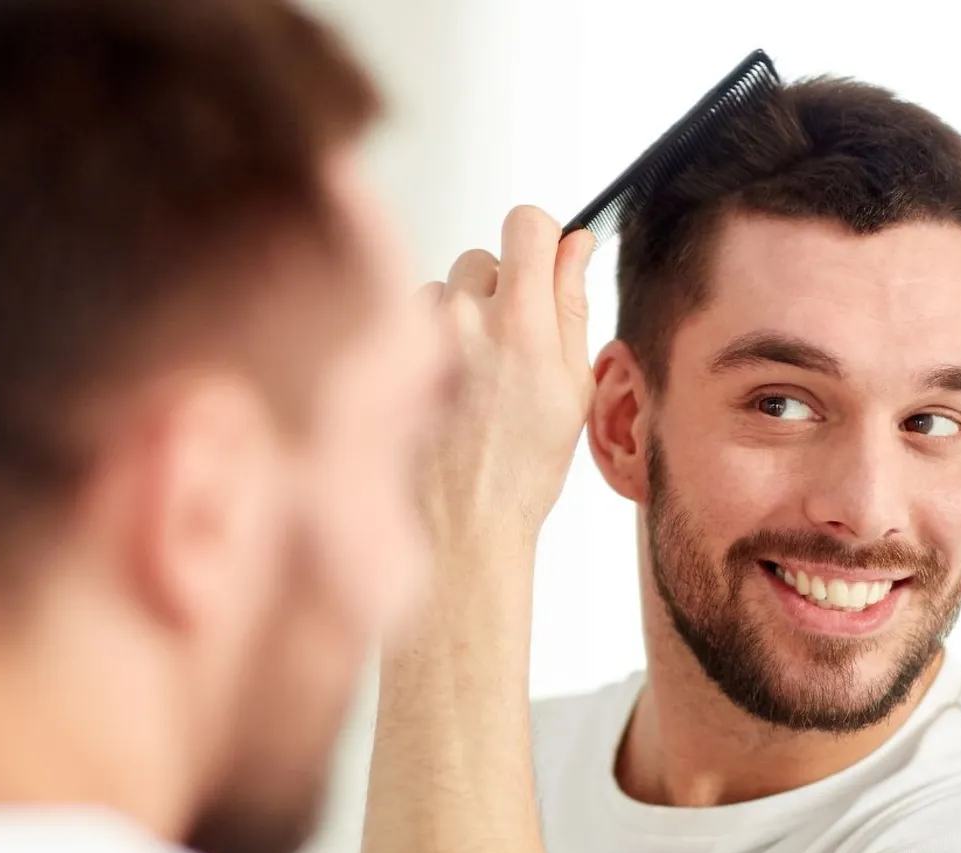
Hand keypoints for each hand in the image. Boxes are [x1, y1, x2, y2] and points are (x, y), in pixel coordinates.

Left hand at [419, 206, 598, 550]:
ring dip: (461, 318)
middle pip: (483, 256)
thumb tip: (576, 243)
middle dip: (500, 289)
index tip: (542, 263)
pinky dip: (428, 342)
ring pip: (445, 291)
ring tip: (473, 380)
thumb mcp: (573, 387)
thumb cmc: (522, 467)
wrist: (460, 524)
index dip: (539, 237)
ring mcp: (418, 335)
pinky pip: (411, 320)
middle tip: (511, 350)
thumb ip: (572, 303)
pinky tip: (442, 389)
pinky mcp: (385, 352)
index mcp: (522, 323)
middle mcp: (465, 318)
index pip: (526, 221)